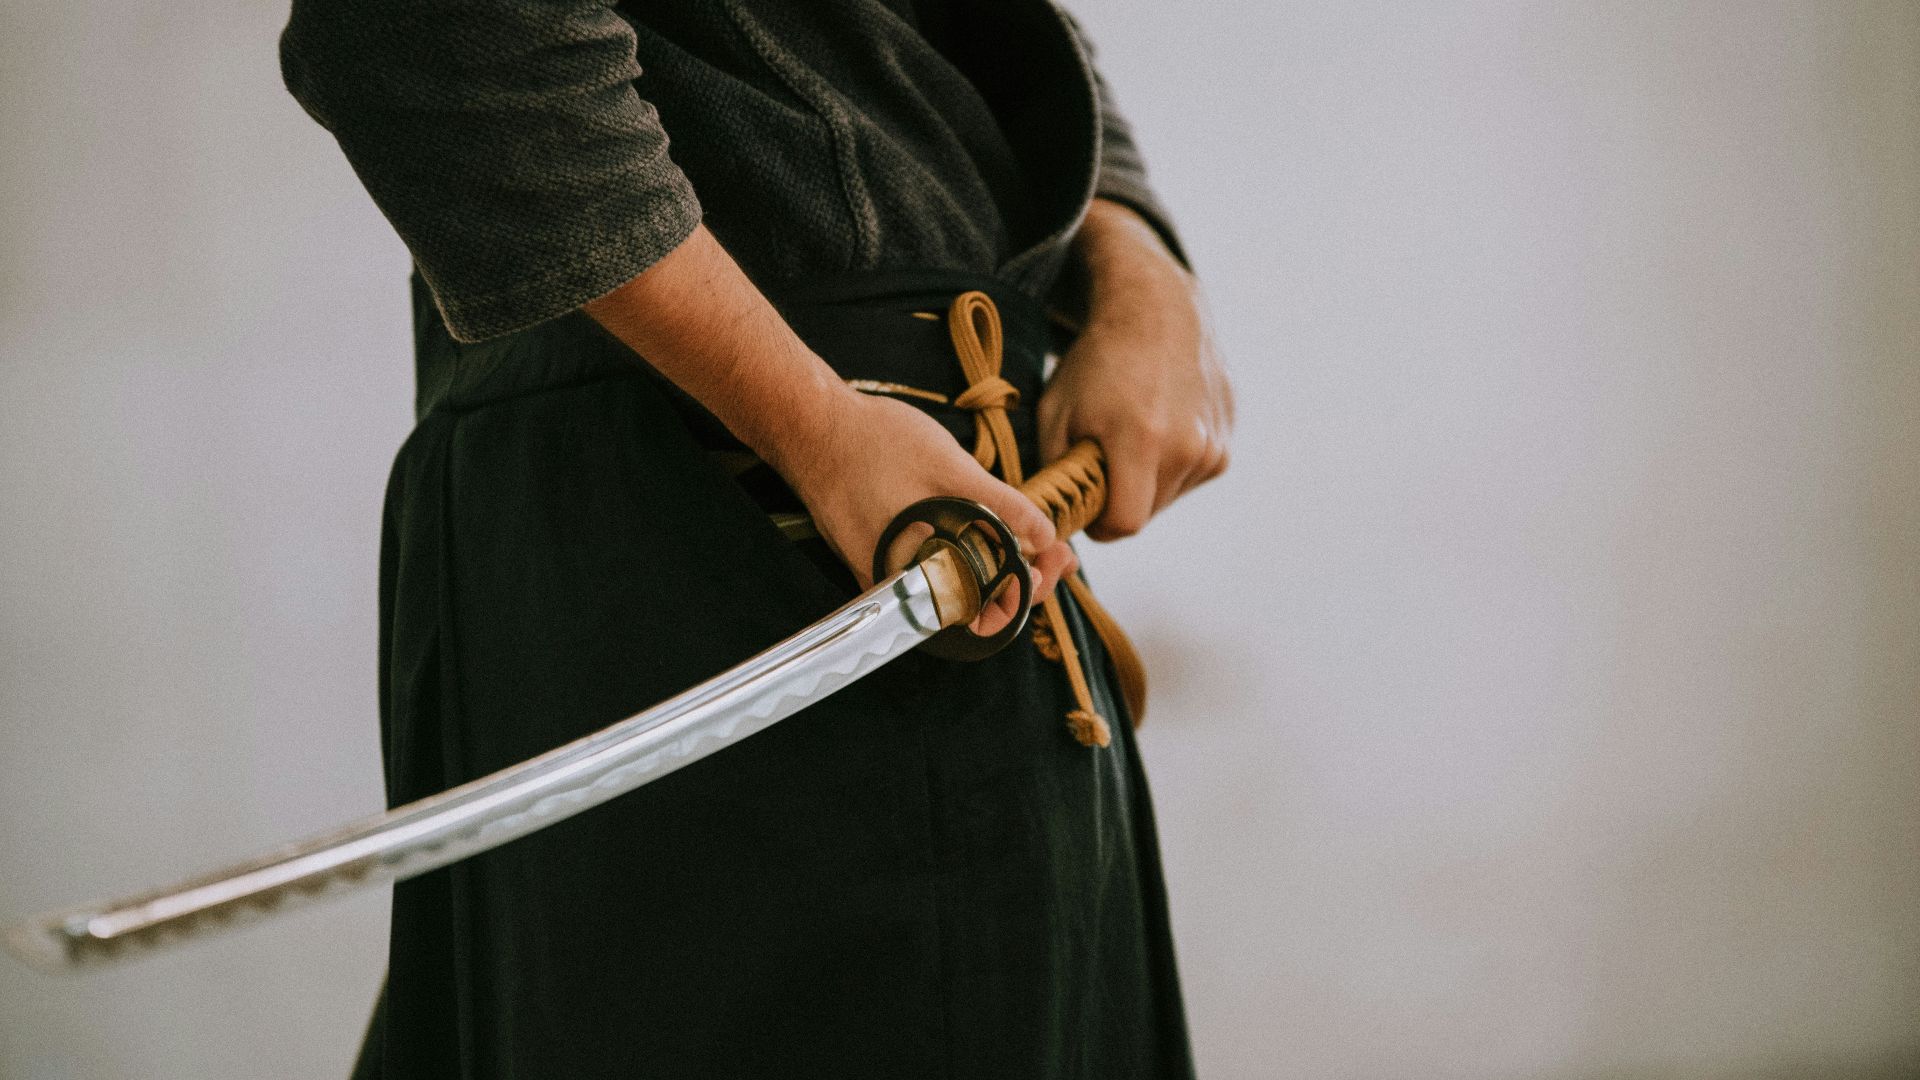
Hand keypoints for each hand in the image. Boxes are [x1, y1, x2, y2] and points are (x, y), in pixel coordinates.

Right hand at [768, 387, 1077, 631]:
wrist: (811, 427)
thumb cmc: (875, 445)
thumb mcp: (952, 470)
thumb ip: (1003, 508)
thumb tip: (1045, 537)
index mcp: (917, 579)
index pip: (985, 614)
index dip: (1029, 593)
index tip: (1056, 565)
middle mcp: (899, 588)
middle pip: (974, 603)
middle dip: (1021, 578)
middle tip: (1057, 551)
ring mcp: (886, 573)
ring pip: (954, 585)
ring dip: (996, 567)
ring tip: (1032, 541)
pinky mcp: (877, 555)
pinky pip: (930, 568)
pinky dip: (964, 555)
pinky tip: (987, 532)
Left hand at [1038, 199, 1232, 539]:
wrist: (1156, 308)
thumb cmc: (1096, 360)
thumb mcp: (1055, 412)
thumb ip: (1057, 473)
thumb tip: (1055, 518)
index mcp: (1143, 440)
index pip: (1124, 524)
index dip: (1098, 522)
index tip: (1085, 502)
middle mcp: (1189, 447)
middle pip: (1148, 513)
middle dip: (1120, 499)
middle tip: (1102, 460)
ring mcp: (1214, 443)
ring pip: (1170, 496)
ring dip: (1146, 481)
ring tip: (1131, 434)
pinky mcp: (1227, 437)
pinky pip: (1191, 475)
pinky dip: (1170, 463)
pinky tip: (1157, 424)